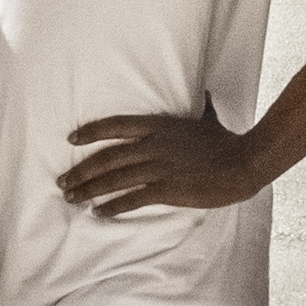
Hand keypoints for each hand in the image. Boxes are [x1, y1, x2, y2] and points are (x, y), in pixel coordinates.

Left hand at [57, 108, 259, 215]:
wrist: (243, 162)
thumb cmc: (225, 141)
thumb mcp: (208, 119)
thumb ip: (202, 107)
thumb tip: (206, 93)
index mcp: (159, 126)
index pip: (117, 125)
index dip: (92, 132)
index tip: (72, 139)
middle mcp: (154, 145)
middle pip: (108, 157)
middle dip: (82, 170)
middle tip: (62, 180)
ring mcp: (160, 167)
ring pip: (115, 178)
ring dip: (90, 189)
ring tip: (72, 197)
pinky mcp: (168, 189)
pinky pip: (133, 198)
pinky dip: (113, 206)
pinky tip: (99, 213)